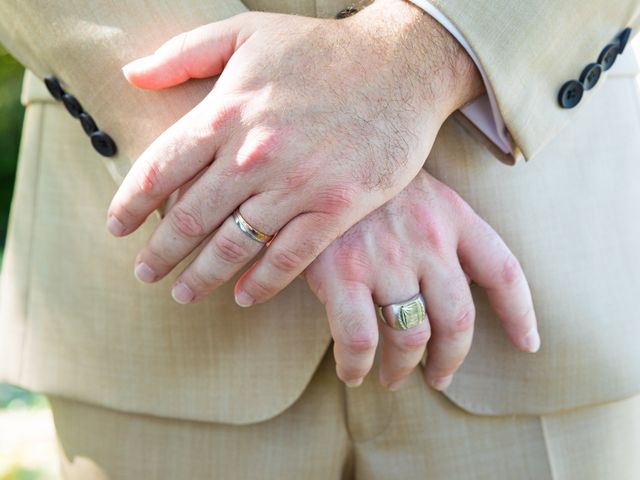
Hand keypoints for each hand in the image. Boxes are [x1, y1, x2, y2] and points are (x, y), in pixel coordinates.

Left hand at [107, 0, 483, 306]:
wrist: (401, 65)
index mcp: (226, 112)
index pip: (159, 170)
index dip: (130, 205)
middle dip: (160, 251)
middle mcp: (253, 154)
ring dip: (202, 275)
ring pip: (234, 244)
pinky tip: (244, 296)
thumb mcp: (247, 32)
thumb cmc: (323, 48)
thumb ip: (184, 53)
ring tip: (182, 293)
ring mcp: (296, 185)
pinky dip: (263, 282)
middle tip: (144, 272)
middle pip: (189, 216)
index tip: (117, 230)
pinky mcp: (337, 207)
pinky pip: (290, 257)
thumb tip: (132, 76)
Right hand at [304, 169, 538, 390]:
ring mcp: (386, 258)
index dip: (519, 314)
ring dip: (402, 369)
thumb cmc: (369, 184)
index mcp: (453, 216)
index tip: (526, 343)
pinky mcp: (342, 272)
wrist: (318, 160)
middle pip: (458, 321)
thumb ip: (444, 234)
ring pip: (410, 338)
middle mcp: (427, 239)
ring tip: (393, 377)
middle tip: (437, 376)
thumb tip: (459, 288)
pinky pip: (360, 339)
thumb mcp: (419, 192)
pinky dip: (356, 365)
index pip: (503, 272)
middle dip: (450, 360)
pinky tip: (351, 371)